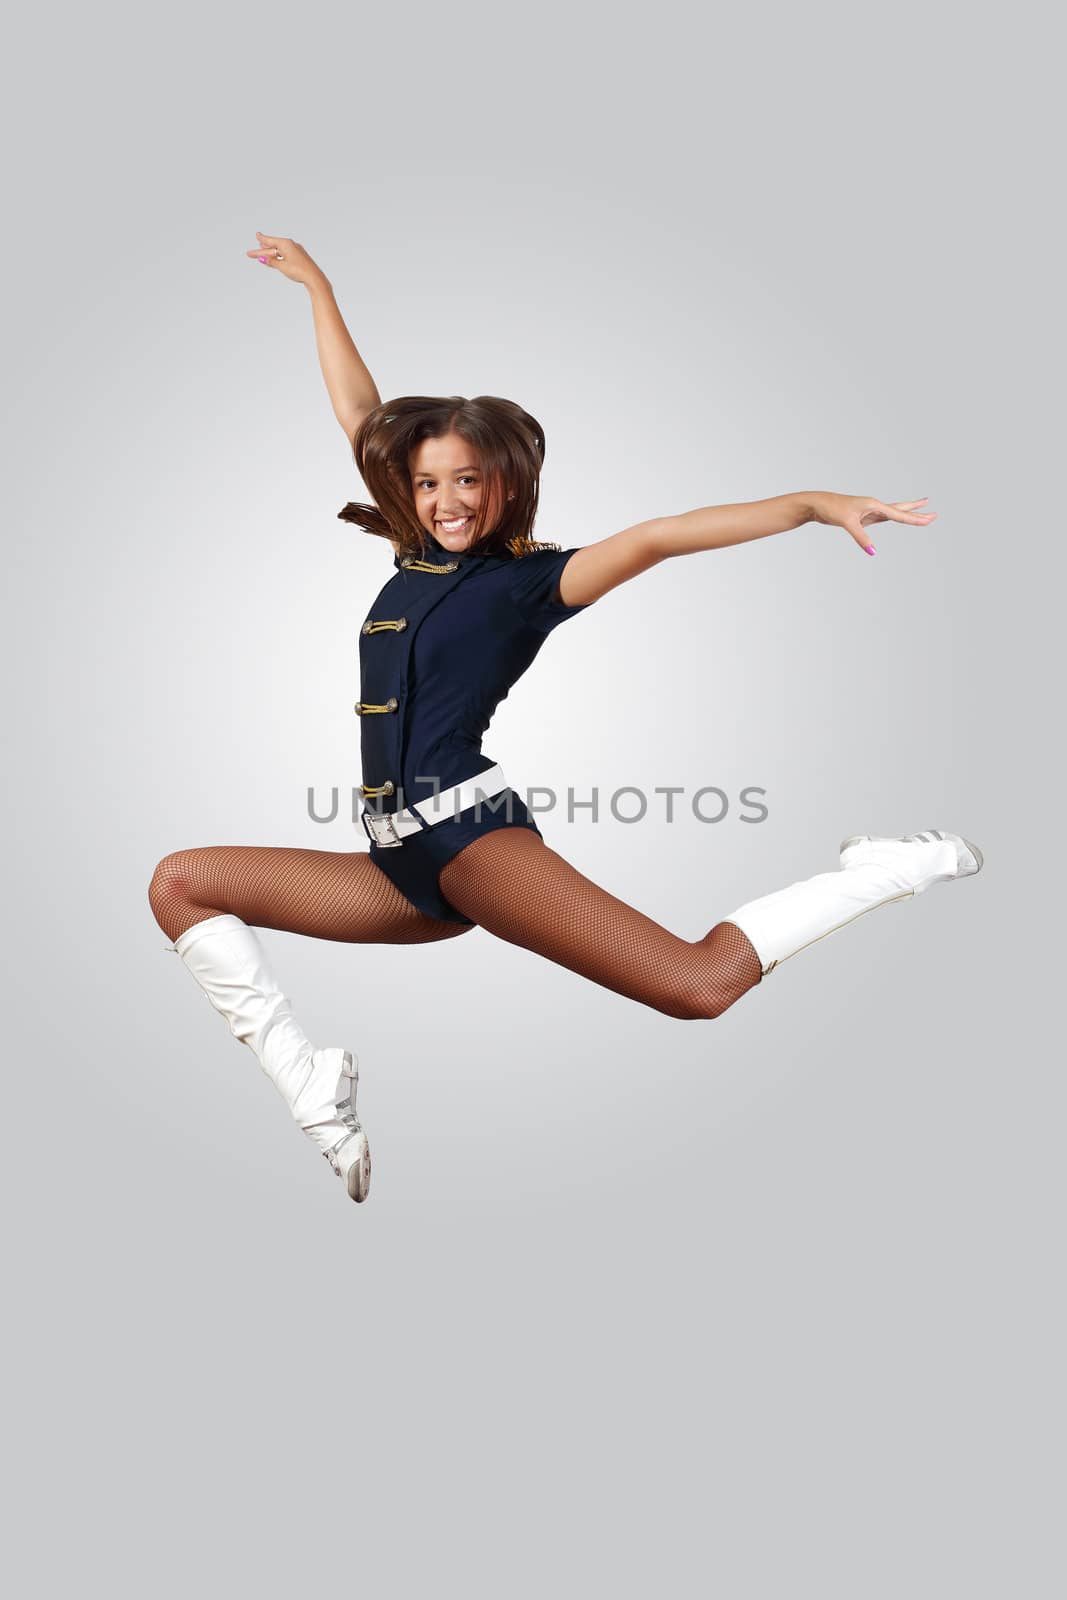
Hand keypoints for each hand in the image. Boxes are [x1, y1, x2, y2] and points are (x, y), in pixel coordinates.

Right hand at [244, 231, 324, 287]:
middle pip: (273, 247)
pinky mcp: (299, 257)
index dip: (262, 239)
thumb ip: (272, 261)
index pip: (270, 241)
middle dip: (262, 250)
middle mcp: (291, 245)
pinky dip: (278, 255)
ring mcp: (296, 250)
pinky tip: (276, 256)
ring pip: (279, 250)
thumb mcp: (282, 266)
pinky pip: (285, 254)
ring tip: (262, 250)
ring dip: (270, 252)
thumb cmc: (299, 271)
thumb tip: (262, 259)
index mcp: (286, 244)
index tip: (256, 235)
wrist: (314, 277)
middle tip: (251, 253)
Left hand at [808, 491, 936, 554]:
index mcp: (874, 504)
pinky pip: (883, 518)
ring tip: (921, 510)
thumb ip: (861, 538)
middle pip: (900, 510)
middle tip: (934, 513)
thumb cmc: (831, 509)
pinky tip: (897, 517)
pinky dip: (893, 518)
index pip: (898, 514)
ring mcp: (869, 511)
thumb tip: (872, 552)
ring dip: (907, 513)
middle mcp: (874, 506)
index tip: (930, 519)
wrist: (818, 504)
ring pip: (893, 513)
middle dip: (917, 513)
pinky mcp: (863, 516)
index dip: (915, 518)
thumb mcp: (847, 523)